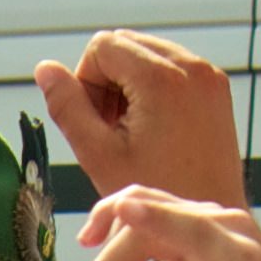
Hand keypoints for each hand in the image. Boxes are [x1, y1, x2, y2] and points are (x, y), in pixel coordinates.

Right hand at [38, 31, 250, 211]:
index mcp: (161, 78)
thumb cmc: (155, 193)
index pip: (102, 46)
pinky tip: (152, 128)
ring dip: (128, 84)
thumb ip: (67, 106)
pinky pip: (171, 67)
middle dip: (108, 80)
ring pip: (147, 53)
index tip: (98, 123)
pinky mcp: (216, 87)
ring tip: (131, 130)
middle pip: (125, 43)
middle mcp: (191, 66)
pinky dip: (152, 88)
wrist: (208, 216)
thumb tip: (44, 69)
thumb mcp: (98, 153)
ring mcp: (208, 75)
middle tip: (112, 128)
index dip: (87, 82)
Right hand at [79, 188, 260, 260]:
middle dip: (114, 260)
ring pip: (143, 206)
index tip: (122, 208)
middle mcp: (231, 231)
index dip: (156, 219)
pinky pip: (145, 209)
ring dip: (110, 245)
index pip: (196, 233)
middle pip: (156, 221)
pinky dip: (117, 233)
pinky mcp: (192, 220)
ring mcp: (211, 220)